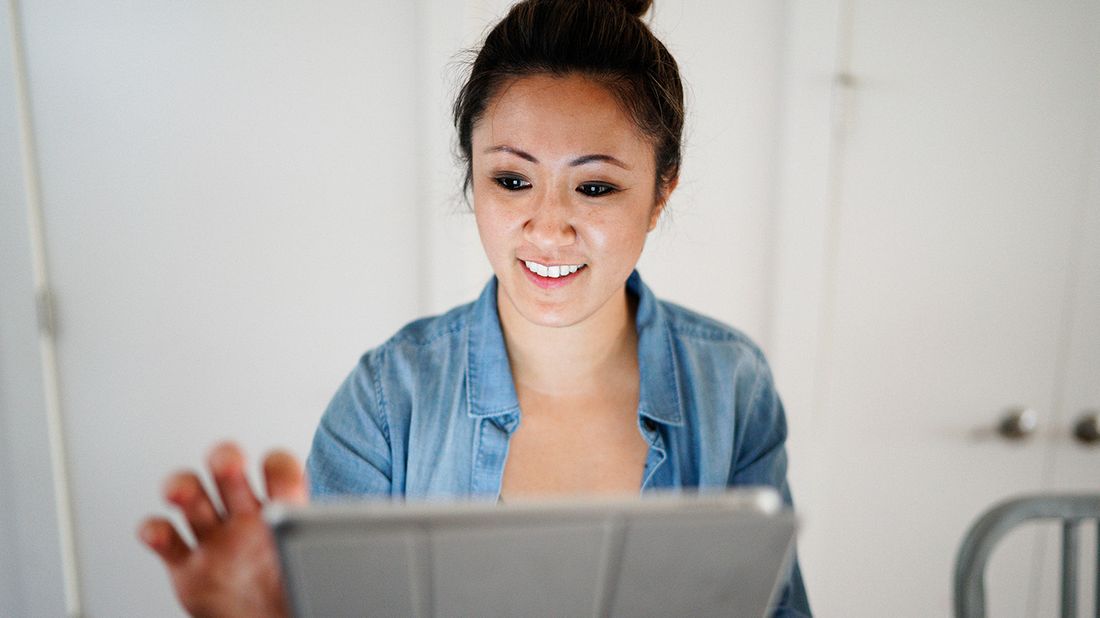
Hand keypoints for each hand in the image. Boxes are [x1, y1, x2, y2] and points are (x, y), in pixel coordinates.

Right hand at [138, 442, 307, 617]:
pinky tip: (157, 532)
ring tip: (182, 493)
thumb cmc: (299, 591)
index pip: (280, 470)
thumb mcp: (319, 562)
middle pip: (228, 469)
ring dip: (182, 486)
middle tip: (229, 464)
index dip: (276, 465)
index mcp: (283, 511)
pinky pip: (166, 539)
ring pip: (192, 497)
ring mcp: (216, 540)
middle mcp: (245, 517)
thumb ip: (318, 544)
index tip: (277, 472)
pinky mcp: (189, 568)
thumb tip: (326, 543)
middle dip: (224, 458)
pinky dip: (153, 530)